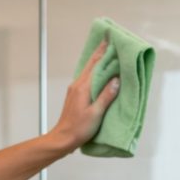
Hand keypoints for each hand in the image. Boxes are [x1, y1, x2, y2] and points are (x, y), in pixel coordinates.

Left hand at [48, 37, 120, 151]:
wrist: (63, 138)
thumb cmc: (78, 129)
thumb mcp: (96, 113)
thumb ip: (106, 96)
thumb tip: (116, 80)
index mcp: (83, 87)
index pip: (95, 65)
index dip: (104, 52)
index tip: (111, 41)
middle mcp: (77, 85)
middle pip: (90, 64)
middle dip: (100, 52)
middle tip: (109, 41)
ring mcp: (75, 89)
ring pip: (87, 70)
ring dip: (97, 60)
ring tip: (106, 53)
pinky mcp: (75, 95)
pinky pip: (86, 77)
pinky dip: (94, 71)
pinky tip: (98, 72)